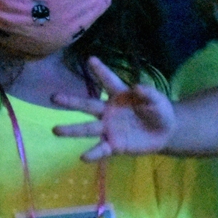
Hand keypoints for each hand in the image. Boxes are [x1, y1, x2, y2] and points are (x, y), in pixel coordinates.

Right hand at [52, 57, 175, 161]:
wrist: (164, 133)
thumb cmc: (158, 111)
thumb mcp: (158, 100)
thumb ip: (148, 93)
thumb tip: (138, 87)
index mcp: (119, 95)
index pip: (108, 81)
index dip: (101, 71)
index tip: (91, 59)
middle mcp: (109, 111)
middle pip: (87, 106)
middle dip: (71, 102)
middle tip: (53, 97)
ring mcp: (109, 129)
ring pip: (87, 129)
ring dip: (72, 130)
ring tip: (55, 130)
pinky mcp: (114, 145)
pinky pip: (101, 149)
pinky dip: (93, 153)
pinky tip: (83, 157)